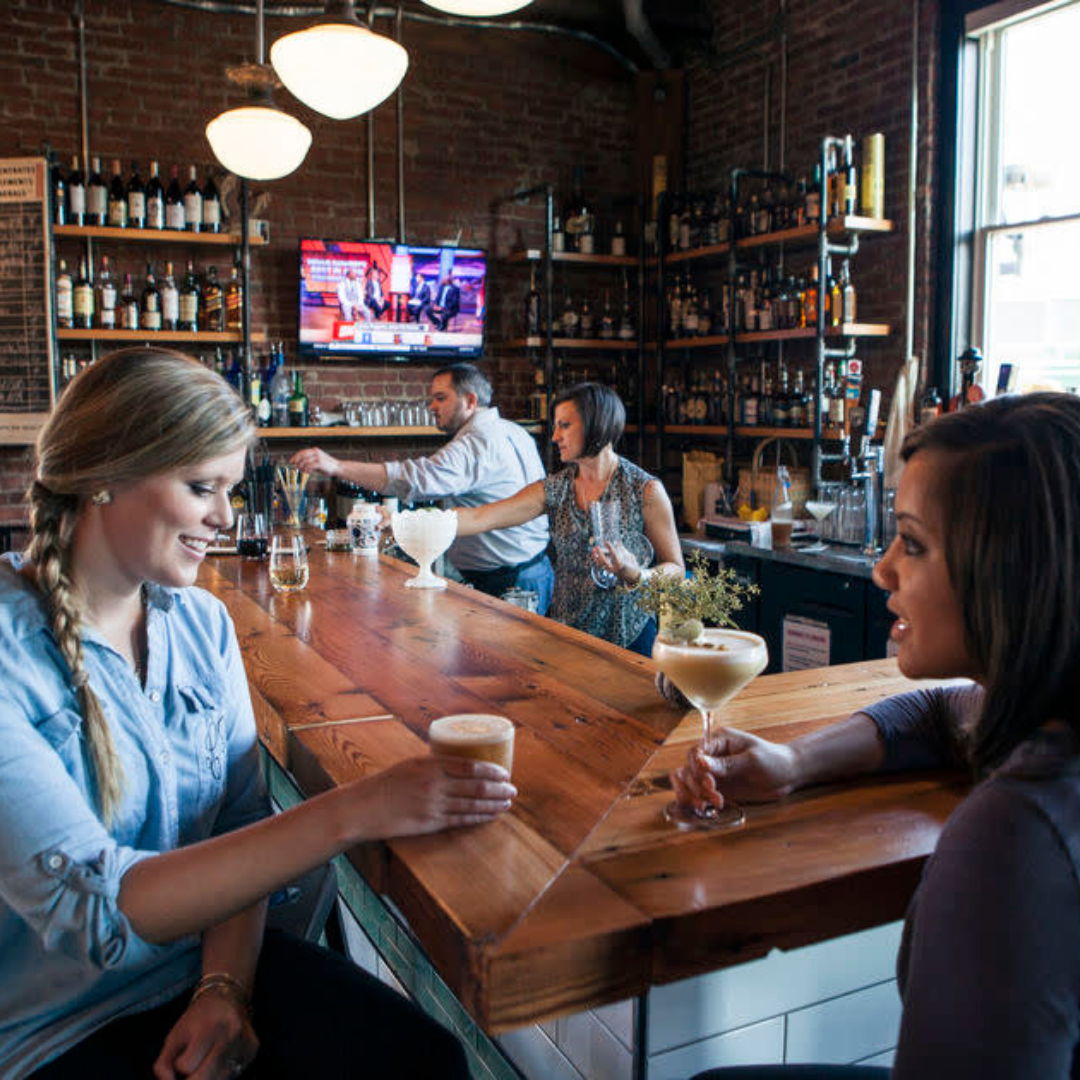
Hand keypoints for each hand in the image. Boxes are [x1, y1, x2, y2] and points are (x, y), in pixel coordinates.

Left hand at [153, 991, 257, 1079]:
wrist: (227, 997)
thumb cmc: (196, 1019)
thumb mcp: (174, 1035)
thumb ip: (163, 1064)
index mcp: (208, 1026)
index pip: (186, 1065)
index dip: (181, 1064)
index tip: (183, 1056)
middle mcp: (230, 1033)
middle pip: (205, 1077)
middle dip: (194, 1078)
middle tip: (191, 1070)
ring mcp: (244, 1041)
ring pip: (220, 1078)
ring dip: (209, 1076)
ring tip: (206, 1060)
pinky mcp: (252, 1048)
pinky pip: (233, 1073)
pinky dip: (222, 1073)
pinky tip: (220, 1058)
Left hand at [289, 447, 339, 478]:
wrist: (338, 467)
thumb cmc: (327, 465)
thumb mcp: (317, 460)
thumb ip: (309, 461)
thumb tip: (299, 465)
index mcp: (315, 450)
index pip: (302, 452)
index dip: (295, 456)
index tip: (291, 461)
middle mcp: (316, 452)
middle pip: (302, 456)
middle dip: (297, 461)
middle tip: (295, 466)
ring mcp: (318, 457)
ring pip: (305, 462)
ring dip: (302, 467)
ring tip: (302, 471)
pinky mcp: (320, 463)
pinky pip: (309, 466)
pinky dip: (307, 470)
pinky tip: (308, 472)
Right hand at [349, 755, 515, 838]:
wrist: (364, 807)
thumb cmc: (387, 783)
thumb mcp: (412, 765)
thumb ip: (436, 765)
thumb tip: (462, 765)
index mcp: (430, 765)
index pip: (470, 766)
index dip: (492, 770)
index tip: (505, 773)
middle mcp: (434, 784)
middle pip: (476, 786)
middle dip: (499, 788)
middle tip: (513, 789)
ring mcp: (433, 805)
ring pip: (472, 804)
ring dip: (494, 804)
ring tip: (507, 803)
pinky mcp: (429, 823)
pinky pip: (460, 820)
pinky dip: (479, 817)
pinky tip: (490, 816)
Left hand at [591, 540, 640, 583]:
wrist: (632, 577)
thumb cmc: (632, 565)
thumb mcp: (629, 556)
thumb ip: (622, 549)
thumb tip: (617, 541)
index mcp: (621, 564)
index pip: (614, 555)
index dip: (610, 548)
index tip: (606, 542)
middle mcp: (614, 568)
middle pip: (604, 562)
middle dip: (600, 554)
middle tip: (597, 547)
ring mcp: (610, 570)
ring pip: (600, 564)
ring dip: (596, 556)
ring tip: (594, 549)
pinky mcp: (608, 570)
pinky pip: (600, 565)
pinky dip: (596, 559)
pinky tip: (595, 553)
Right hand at [670, 727, 798, 812]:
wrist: (788, 775)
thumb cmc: (774, 760)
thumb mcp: (752, 760)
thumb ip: (727, 763)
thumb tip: (701, 763)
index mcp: (719, 741)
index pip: (695, 753)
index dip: (696, 769)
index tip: (709, 783)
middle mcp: (712, 756)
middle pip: (688, 769)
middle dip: (697, 786)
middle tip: (714, 796)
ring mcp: (713, 773)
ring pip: (688, 783)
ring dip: (694, 795)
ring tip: (709, 804)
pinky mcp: (717, 788)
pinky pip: (698, 794)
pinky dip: (697, 801)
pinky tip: (708, 808)